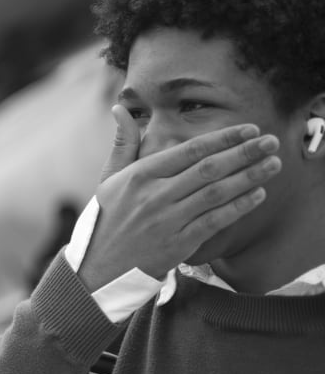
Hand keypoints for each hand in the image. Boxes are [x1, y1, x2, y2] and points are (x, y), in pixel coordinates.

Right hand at [78, 105, 280, 289]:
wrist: (100, 266)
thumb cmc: (108, 217)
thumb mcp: (108, 178)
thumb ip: (122, 143)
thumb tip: (119, 108)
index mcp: (139, 175)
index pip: (188, 151)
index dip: (222, 138)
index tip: (248, 129)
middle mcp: (155, 195)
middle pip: (208, 169)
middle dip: (244, 153)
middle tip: (271, 142)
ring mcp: (168, 220)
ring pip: (216, 193)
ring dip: (248, 177)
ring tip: (273, 164)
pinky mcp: (179, 243)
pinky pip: (215, 221)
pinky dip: (238, 207)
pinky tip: (257, 195)